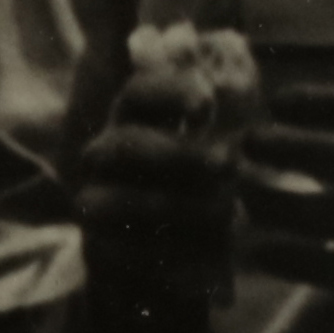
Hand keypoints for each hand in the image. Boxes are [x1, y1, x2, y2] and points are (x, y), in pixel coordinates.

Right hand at [60, 28, 247, 332]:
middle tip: (228, 166)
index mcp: (138, 123)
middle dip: (178, 153)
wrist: (175, 276)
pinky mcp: (95, 252)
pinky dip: (158, 256)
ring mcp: (93, 204)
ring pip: (115, 199)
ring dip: (173, 206)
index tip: (206, 104)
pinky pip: (115, 252)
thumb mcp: (223, 158)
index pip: (139, 90)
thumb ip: (229, 113)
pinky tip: (198, 260)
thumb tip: (240, 55)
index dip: (168, 90)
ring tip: (223, 215)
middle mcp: (108, 156)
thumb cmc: (204, 201)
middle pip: (125, 142)